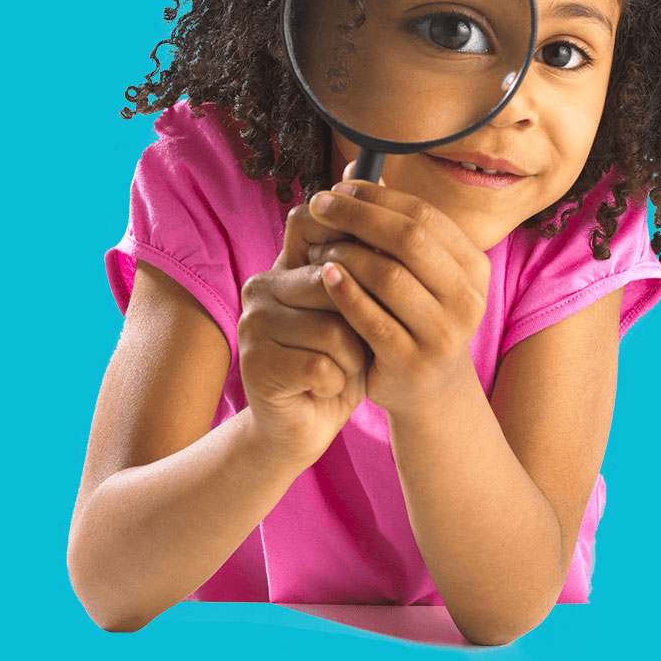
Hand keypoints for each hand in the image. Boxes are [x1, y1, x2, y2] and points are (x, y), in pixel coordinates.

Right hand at [236, 191, 369, 466]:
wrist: (300, 426)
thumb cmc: (337, 363)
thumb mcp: (354, 315)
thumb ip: (365, 277)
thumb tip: (407, 234)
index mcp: (283, 266)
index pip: (331, 244)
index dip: (364, 265)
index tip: (384, 292)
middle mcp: (261, 287)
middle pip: (337, 287)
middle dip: (363, 323)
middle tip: (359, 348)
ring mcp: (253, 324)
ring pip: (333, 329)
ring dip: (352, 358)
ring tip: (340, 370)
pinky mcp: (256, 364)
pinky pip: (320, 366)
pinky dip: (337, 383)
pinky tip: (326, 389)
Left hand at [308, 178, 491, 418]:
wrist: (428, 390)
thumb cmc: (414, 317)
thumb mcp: (417, 273)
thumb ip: (392, 225)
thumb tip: (353, 168)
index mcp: (474, 267)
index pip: (424, 215)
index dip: (378, 196)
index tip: (339, 187)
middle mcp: (468, 298)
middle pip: (408, 239)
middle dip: (358, 216)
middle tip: (319, 206)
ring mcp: (443, 333)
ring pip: (388, 276)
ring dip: (345, 253)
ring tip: (317, 246)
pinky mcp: (412, 361)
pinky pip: (371, 317)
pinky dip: (344, 292)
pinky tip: (322, 276)